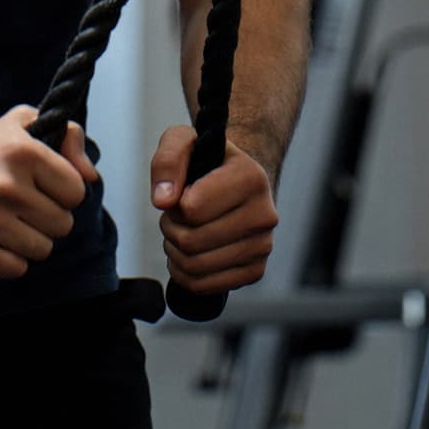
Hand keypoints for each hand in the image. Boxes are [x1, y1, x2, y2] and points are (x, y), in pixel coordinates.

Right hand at [0, 105, 98, 278]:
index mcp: (22, 151)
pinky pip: (18, 268)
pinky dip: (9, 259)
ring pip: (43, 249)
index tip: (44, 186)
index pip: (76, 191)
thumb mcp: (21, 124)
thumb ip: (68, 136)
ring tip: (7, 222)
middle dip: (46, 217)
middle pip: (62, 224)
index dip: (63, 191)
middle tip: (22, 205)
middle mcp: (7, 185)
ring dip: (29, 240)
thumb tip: (91, 174)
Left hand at [151, 125, 277, 294]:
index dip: (174, 204)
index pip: (193, 208)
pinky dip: (185, 274)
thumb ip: (168, 161)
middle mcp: (264, 214)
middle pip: (192, 241)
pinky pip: (206, 287)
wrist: (239, 181)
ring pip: (196, 266)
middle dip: (170, 229)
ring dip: (175, 251)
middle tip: (174, 216)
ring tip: (179, 232)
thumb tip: (163, 200)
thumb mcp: (183, 141)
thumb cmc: (208, 160)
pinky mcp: (256, 271)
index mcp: (251, 178)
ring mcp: (263, 246)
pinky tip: (187, 254)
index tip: (179, 192)